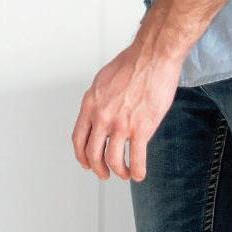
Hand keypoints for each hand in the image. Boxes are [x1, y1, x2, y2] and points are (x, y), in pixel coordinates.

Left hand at [71, 36, 183, 181]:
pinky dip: (137, 171)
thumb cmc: (132, 63)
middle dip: (98, 168)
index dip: (81, 155)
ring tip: (124, 174)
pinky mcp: (141, 128)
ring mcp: (121, 124)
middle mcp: (102, 116)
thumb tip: (97, 113)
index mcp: (91, 104)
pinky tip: (139, 174)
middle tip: (104, 174)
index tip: (86, 163)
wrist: (153, 57)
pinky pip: (136, 159)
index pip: (78, 138)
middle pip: (92, 153)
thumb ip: (98, 100)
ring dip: (118, 171)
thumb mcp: (103, 80)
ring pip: (112, 160)